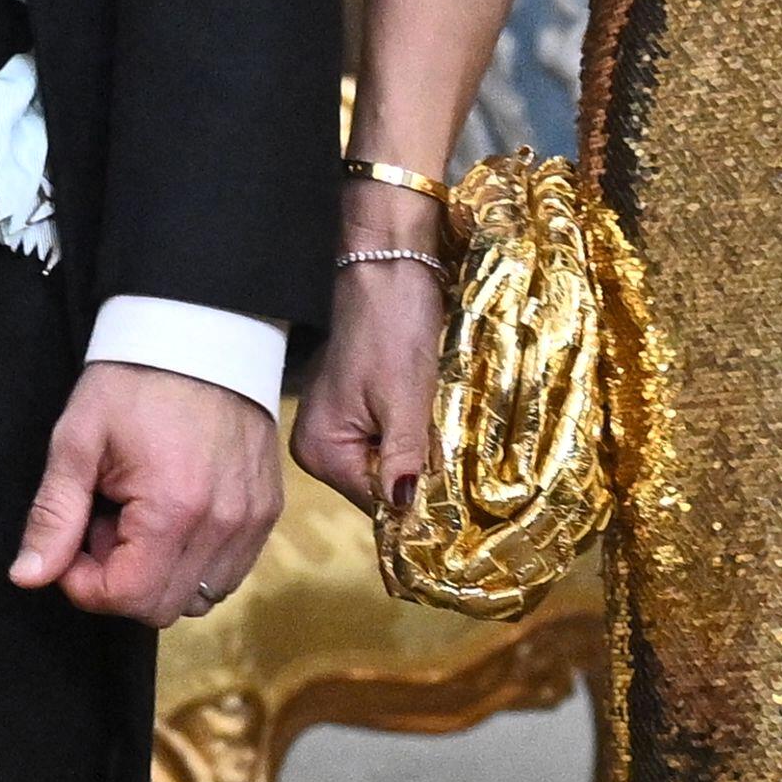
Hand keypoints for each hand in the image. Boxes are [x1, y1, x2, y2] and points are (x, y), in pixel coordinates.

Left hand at [15, 362, 285, 622]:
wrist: (202, 335)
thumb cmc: (133, 381)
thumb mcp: (77, 441)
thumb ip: (53, 515)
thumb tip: (27, 578)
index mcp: (173, 509)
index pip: (127, 597)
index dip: (84, 584)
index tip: (71, 544)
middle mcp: (224, 525)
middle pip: (162, 607)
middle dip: (120, 581)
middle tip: (104, 525)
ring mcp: (253, 521)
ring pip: (199, 597)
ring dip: (159, 575)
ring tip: (139, 521)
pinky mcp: (267, 512)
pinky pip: (229, 573)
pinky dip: (194, 563)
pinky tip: (173, 518)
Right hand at [291, 226, 447, 513]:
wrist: (390, 270)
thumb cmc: (393, 327)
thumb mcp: (405, 398)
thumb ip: (403, 458)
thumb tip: (404, 510)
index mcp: (321, 450)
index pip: (373, 503)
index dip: (415, 505)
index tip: (456, 508)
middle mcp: (320, 446)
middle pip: (379, 488)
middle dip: (419, 481)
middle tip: (461, 475)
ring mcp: (337, 427)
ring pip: (389, 465)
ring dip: (421, 459)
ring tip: (451, 447)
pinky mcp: (357, 409)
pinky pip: (389, 441)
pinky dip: (415, 438)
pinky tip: (436, 426)